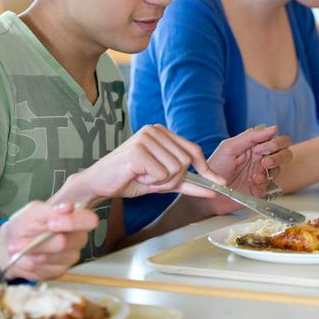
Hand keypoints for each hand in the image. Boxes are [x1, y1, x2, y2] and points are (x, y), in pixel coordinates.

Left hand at [0, 201, 97, 280]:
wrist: (13, 243)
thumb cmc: (26, 224)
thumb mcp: (34, 212)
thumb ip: (50, 210)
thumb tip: (68, 207)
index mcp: (77, 219)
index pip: (89, 220)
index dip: (71, 223)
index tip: (51, 223)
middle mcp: (78, 239)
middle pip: (63, 244)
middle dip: (36, 242)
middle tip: (18, 241)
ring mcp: (69, 258)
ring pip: (47, 258)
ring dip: (27, 253)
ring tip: (17, 247)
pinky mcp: (58, 272)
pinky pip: (40, 270)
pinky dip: (26, 263)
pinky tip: (24, 257)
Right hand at [79, 124, 225, 198]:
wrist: (99, 183)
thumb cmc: (128, 178)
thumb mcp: (162, 179)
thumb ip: (186, 182)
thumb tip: (212, 188)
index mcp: (161, 132)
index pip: (193, 150)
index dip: (206, 168)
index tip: (219, 181)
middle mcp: (154, 130)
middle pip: (185, 162)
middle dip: (172, 179)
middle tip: (151, 179)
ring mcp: (146, 138)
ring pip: (175, 169)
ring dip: (160, 182)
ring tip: (142, 176)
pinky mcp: (138, 150)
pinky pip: (162, 174)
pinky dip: (151, 182)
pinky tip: (136, 176)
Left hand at [199, 125, 292, 215]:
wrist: (209, 191)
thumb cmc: (216, 167)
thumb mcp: (230, 147)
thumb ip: (251, 136)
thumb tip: (273, 128)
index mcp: (253, 146)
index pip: (275, 139)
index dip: (274, 142)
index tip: (262, 148)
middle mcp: (259, 158)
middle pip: (284, 152)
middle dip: (279, 155)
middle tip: (265, 161)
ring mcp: (261, 173)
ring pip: (280, 167)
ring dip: (273, 168)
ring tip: (259, 170)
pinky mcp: (261, 188)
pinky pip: (271, 184)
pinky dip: (264, 181)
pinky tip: (253, 182)